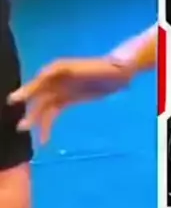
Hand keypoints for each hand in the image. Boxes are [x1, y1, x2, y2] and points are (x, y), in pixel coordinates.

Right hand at [8, 57, 131, 142]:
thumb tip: (44, 74)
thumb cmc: (100, 68)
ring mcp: (61, 90)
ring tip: (29, 134)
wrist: (116, 73)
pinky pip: (53, 113)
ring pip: (44, 106)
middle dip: (29, 108)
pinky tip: (45, 139)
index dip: (28, 89)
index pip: (40, 80)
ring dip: (36, 120)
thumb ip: (64, 70)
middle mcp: (56, 79)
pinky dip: (48, 125)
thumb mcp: (83, 68)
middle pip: (39, 95)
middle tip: (21, 125)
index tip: (16, 100)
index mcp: (58, 68)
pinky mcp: (67, 100)